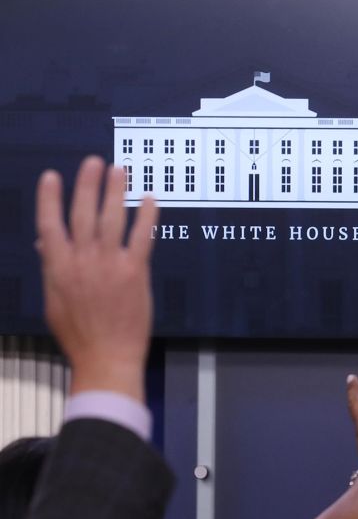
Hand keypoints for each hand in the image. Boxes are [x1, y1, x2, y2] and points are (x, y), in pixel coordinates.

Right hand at [36, 156, 158, 401]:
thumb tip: (46, 244)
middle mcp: (82, 261)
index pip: (49, 224)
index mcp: (58, 268)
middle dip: (87, 185)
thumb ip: (52, 269)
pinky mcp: (135, 272)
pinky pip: (142, 237)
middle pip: (83, 214)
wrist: (106, 357)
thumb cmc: (79, 334)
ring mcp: (110, 265)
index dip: (50, 198)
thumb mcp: (54, 301)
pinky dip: (146, 216)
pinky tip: (150, 198)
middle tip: (94, 162)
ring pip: (112, 219)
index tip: (52, 176)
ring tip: (119, 169)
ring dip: (115, 192)